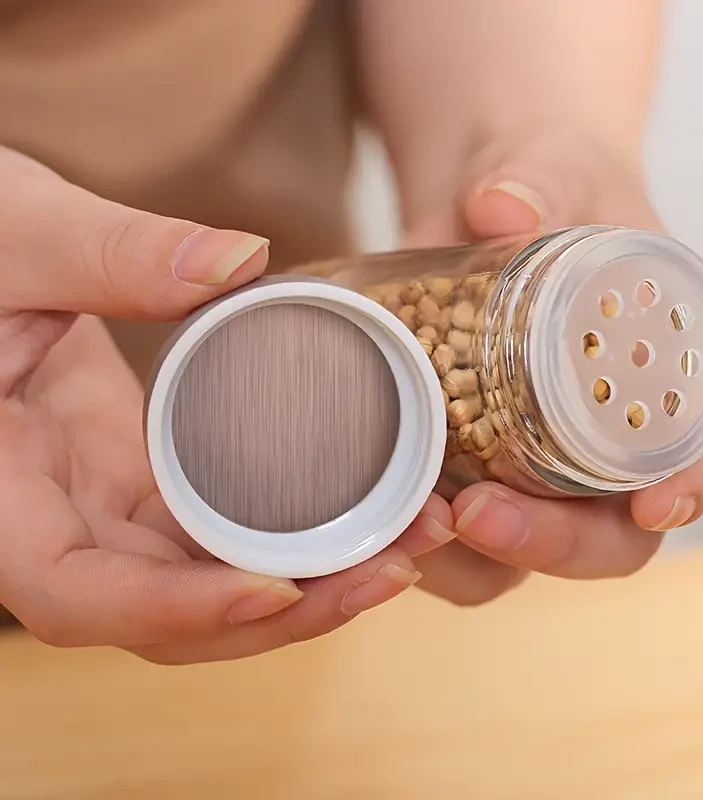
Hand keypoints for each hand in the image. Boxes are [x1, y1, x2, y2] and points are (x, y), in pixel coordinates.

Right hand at [0, 148, 440, 663]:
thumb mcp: (14, 238)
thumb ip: (107, 253)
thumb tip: (236, 262)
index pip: (79, 595)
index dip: (177, 610)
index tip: (279, 588)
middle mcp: (58, 518)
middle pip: (171, 609)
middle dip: (286, 606)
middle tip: (395, 562)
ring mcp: (109, 499)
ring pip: (209, 574)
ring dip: (310, 573)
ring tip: (409, 534)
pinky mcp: (150, 470)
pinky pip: (224, 522)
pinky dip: (291, 527)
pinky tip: (364, 502)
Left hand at [404, 131, 702, 604]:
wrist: (482, 200)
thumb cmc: (546, 186)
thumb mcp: (552, 169)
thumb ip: (538, 178)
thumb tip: (501, 204)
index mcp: (659, 376)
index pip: (702, 450)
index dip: (691, 486)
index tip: (653, 507)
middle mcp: (599, 439)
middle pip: (606, 537)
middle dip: (550, 544)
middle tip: (480, 515)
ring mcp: (528, 463)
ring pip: (519, 554)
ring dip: (468, 559)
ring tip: (413, 520)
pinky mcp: (463, 464)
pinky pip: (448, 534)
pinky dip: (415, 540)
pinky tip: (378, 508)